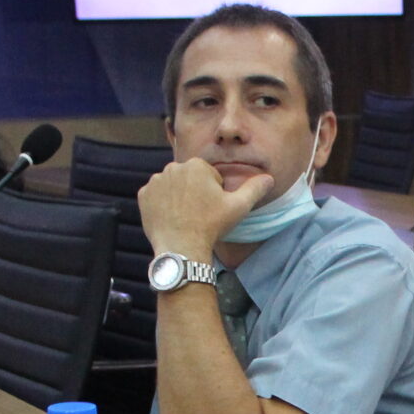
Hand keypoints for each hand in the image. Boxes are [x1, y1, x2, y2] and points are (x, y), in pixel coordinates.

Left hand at [138, 158, 273, 260]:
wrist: (181, 248)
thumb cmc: (211, 226)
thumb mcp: (238, 207)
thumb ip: (254, 188)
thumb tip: (269, 178)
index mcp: (196, 165)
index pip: (208, 175)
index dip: (214, 193)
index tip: (212, 208)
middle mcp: (173, 167)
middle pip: (189, 179)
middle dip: (195, 192)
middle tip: (200, 214)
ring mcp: (155, 181)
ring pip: (172, 186)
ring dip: (178, 197)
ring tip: (186, 217)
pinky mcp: (143, 195)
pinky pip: (156, 196)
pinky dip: (162, 205)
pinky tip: (171, 218)